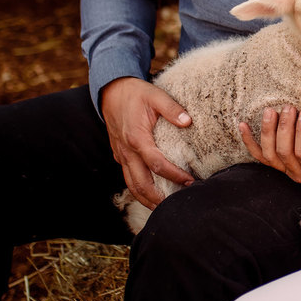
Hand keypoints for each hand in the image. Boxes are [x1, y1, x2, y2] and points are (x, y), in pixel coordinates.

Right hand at [102, 76, 195, 207]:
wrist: (111, 92)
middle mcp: (127, 151)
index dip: (174, 175)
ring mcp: (121, 155)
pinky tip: (152, 194)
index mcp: (137, 138)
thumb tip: (188, 121)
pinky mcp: (120, 155)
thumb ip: (172, 108)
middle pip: (141, 183)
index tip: (190, 181)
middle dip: (158, 198)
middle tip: (177, 205)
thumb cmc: (136, 94)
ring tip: (164, 208)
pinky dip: (139, 189)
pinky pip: (128, 177)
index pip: (156, 164)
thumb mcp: (155, 95)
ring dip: (146, 199)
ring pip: (131, 185)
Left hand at [240, 106, 300, 186]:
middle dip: (285, 128)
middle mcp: (299, 174)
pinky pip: (258, 156)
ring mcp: (285, 170)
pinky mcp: (276, 166)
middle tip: (289, 107)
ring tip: (271, 111)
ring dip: (268, 132)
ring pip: (270, 154)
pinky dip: (248, 141)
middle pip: (285, 152)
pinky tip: (242, 124)